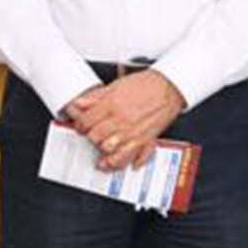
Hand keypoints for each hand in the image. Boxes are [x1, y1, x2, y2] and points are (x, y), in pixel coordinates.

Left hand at [65, 70, 185, 171]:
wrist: (168, 86)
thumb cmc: (145, 85)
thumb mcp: (115, 86)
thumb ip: (95, 97)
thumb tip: (79, 104)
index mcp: (111, 106)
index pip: (86, 122)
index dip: (79, 125)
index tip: (81, 127)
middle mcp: (121, 121)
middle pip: (95, 138)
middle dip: (91, 138)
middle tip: (92, 136)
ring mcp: (133, 133)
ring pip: (111, 152)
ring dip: (105, 154)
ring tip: (102, 154)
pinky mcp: (146, 140)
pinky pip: (134, 157)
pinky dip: (127, 162)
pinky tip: (122, 160)